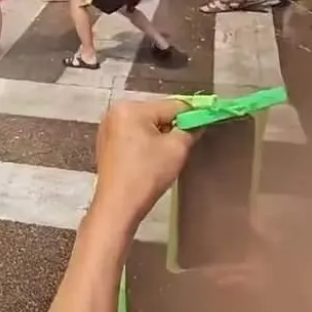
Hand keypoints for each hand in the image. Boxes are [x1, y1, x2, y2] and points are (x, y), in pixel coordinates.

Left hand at [92, 99, 195, 224]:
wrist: (118, 205)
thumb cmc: (147, 175)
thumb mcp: (176, 149)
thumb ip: (190, 130)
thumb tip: (197, 122)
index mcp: (131, 108)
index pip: (172, 105)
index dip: (192, 115)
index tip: (206, 124)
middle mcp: (116, 111)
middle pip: (157, 113)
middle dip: (173, 127)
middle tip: (183, 146)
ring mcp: (108, 126)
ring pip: (145, 124)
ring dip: (159, 135)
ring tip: (166, 156)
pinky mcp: (106, 141)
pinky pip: (133, 134)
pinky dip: (145, 142)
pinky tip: (149, 159)